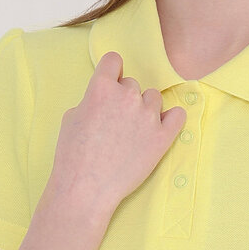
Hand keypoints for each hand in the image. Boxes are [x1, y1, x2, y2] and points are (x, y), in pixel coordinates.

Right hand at [47, 50, 186, 214]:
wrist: (86, 189)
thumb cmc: (73, 156)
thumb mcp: (71, 117)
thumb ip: (92, 99)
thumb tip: (105, 98)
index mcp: (102, 88)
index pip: (114, 61)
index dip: (111, 73)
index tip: (111, 84)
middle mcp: (127, 97)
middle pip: (132, 84)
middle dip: (125, 98)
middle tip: (116, 121)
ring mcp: (148, 116)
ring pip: (153, 98)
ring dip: (145, 109)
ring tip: (133, 131)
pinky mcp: (162, 137)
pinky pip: (177, 115)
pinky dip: (171, 119)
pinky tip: (160, 127)